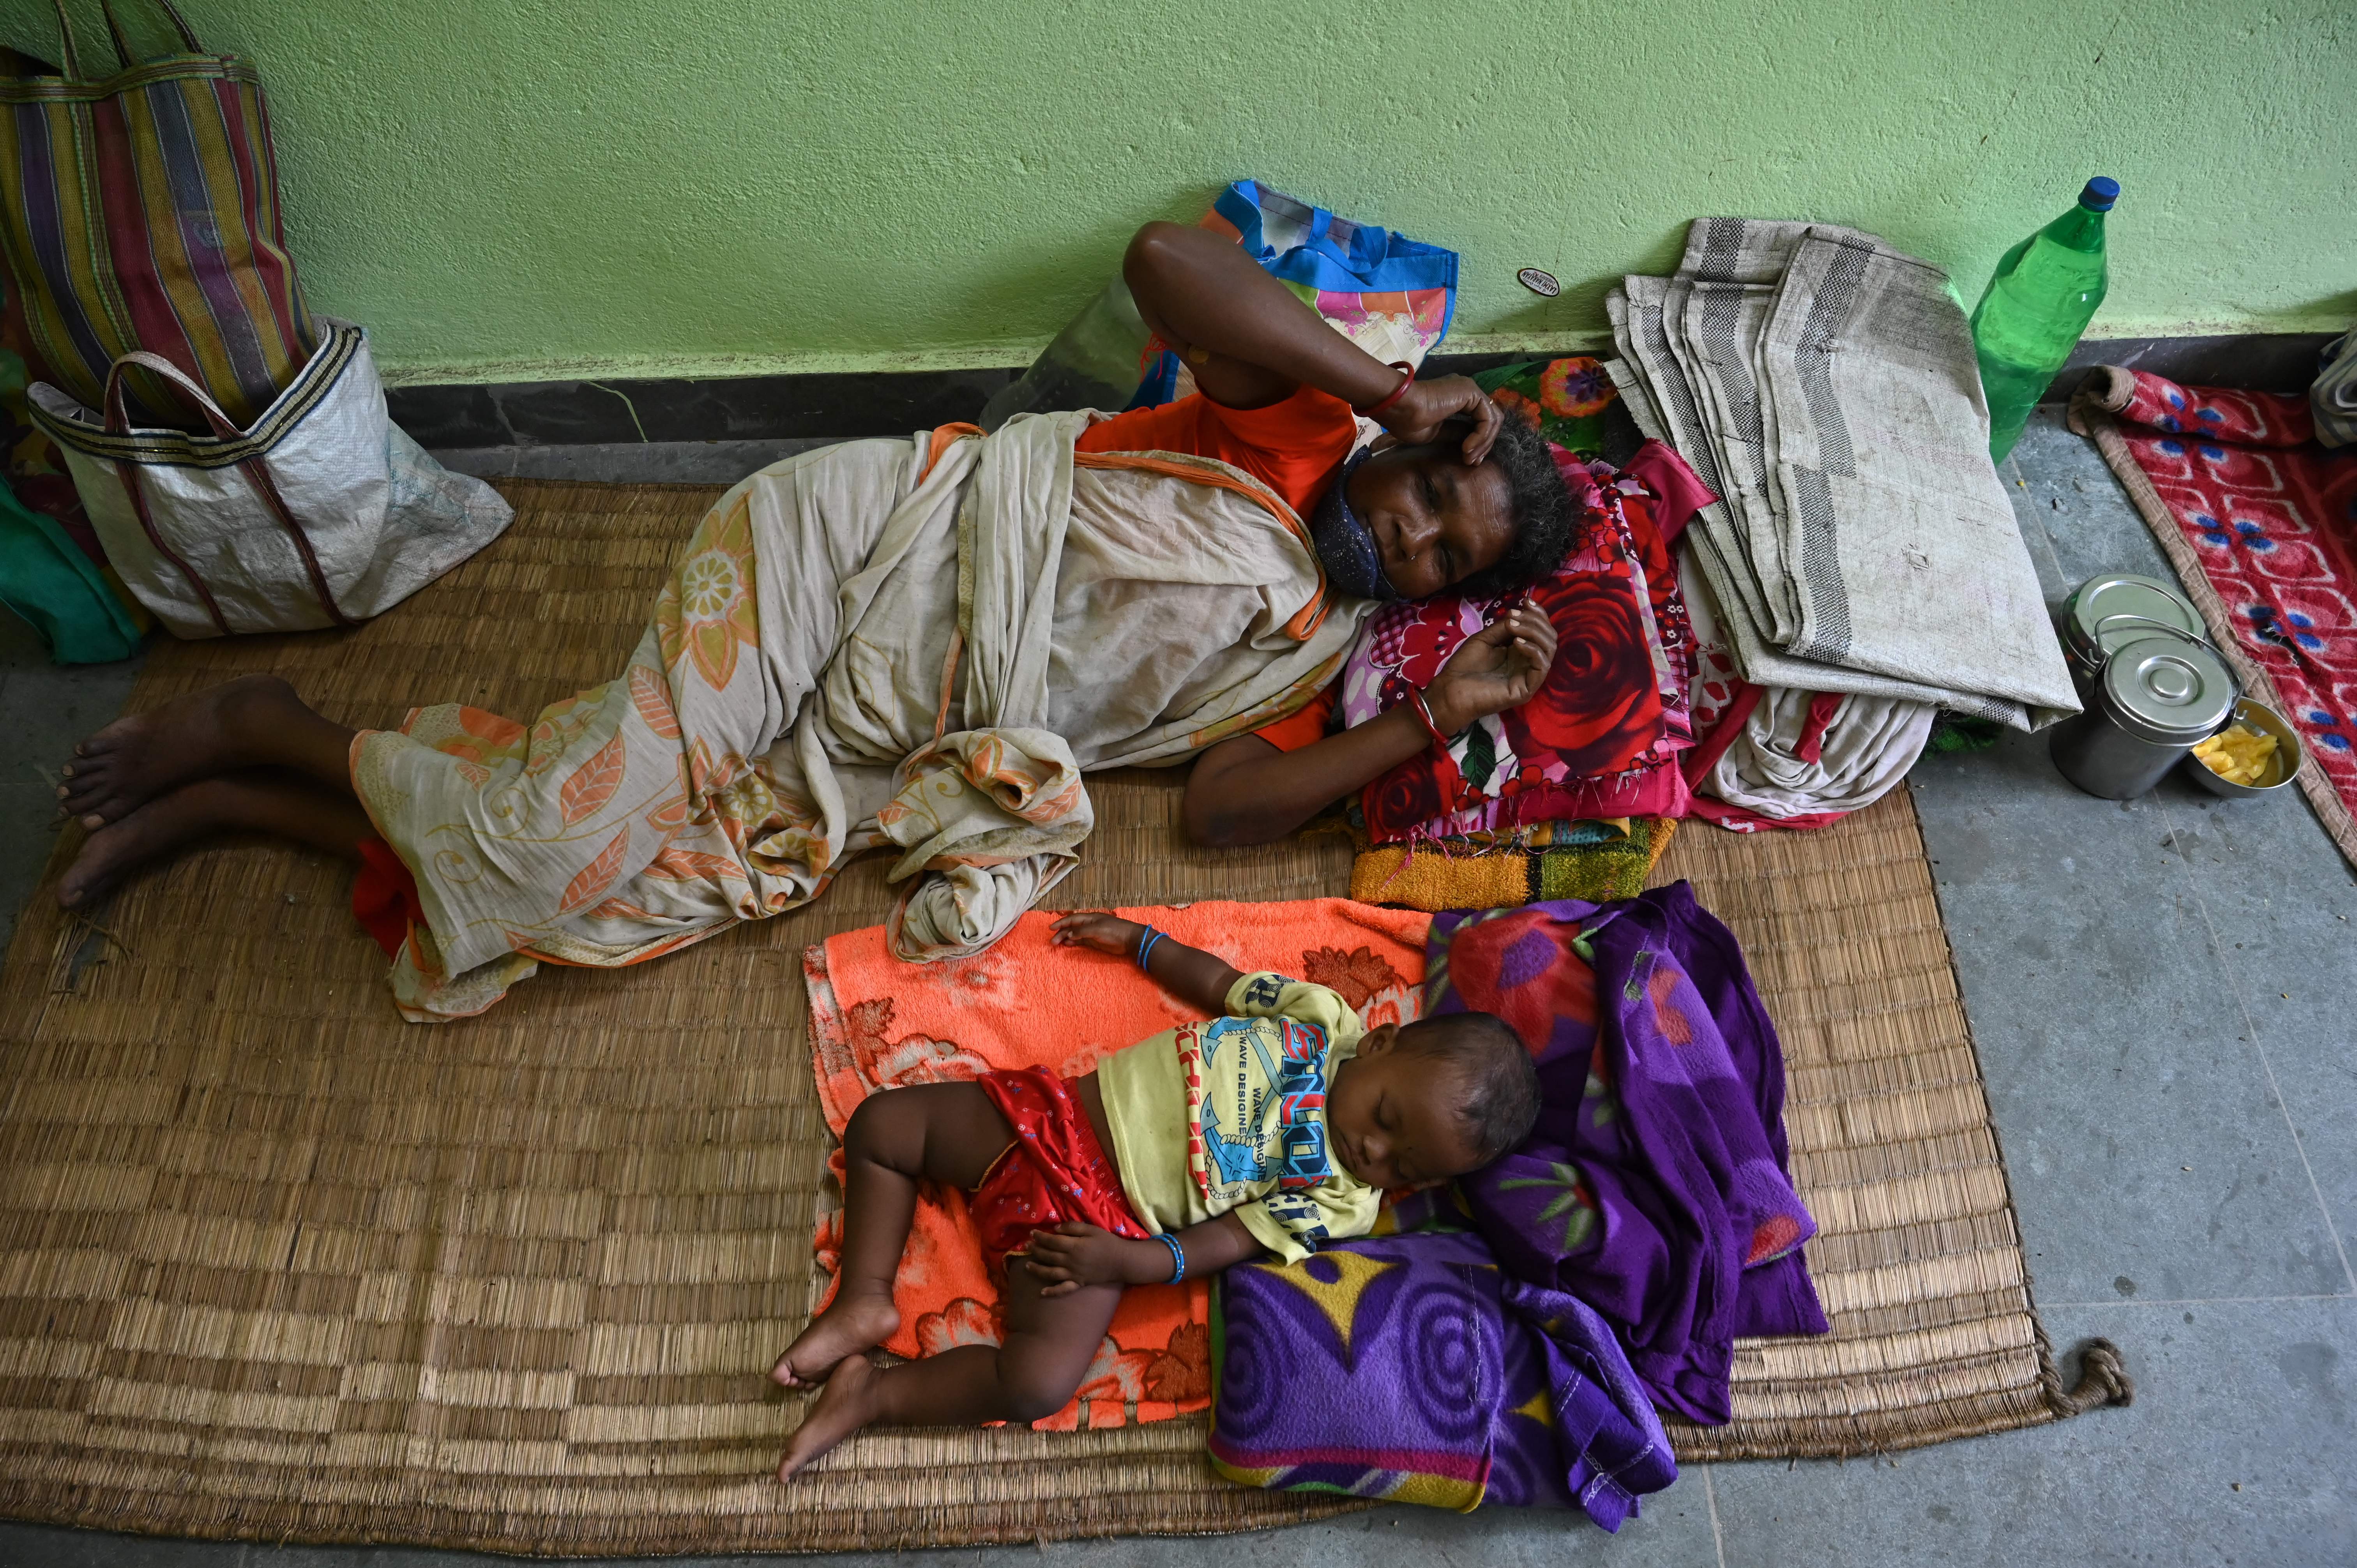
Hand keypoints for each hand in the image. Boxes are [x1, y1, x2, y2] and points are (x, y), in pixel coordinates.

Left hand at [1022, 1222, 1166, 1295]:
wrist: (1121, 1261)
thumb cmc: (1107, 1242)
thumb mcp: (1092, 1229)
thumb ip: (1073, 1227)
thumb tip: (1056, 1229)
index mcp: (1074, 1246)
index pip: (1052, 1241)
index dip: (1040, 1237)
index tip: (1032, 1233)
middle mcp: (1071, 1261)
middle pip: (1049, 1256)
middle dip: (1036, 1250)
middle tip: (1026, 1246)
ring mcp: (1074, 1274)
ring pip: (1051, 1273)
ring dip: (1037, 1269)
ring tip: (1026, 1266)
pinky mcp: (1079, 1283)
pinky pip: (1063, 1289)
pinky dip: (1052, 1292)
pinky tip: (1042, 1293)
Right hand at [1050, 911, 1143, 955]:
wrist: (1130, 939)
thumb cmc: (1114, 931)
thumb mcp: (1097, 930)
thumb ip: (1082, 931)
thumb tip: (1069, 934)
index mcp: (1089, 918)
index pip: (1071, 919)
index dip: (1061, 923)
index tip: (1051, 928)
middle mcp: (1089, 924)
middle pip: (1071, 928)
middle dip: (1061, 933)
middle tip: (1052, 942)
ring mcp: (1091, 933)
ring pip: (1075, 935)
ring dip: (1066, 938)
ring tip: (1057, 944)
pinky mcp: (1095, 941)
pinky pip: (1081, 941)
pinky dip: (1074, 943)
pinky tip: (1068, 945)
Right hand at [1372, 374, 1502, 463]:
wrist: (1399, 408)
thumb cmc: (1407, 421)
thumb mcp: (1437, 433)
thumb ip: (1456, 434)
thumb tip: (1472, 445)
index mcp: (1457, 399)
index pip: (1480, 421)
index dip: (1479, 443)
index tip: (1470, 461)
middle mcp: (1466, 391)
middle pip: (1490, 420)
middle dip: (1484, 445)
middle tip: (1473, 462)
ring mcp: (1469, 390)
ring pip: (1492, 420)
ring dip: (1483, 443)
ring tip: (1469, 458)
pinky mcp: (1471, 392)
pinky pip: (1487, 418)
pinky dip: (1481, 436)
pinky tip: (1467, 447)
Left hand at [1423, 600, 1556, 732]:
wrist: (1450, 690)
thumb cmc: (1465, 666)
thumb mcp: (1485, 638)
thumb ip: (1504, 627)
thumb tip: (1519, 614)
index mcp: (1519, 651)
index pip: (1540, 630)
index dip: (1537, 614)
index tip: (1526, 600)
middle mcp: (1527, 662)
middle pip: (1548, 637)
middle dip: (1536, 621)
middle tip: (1516, 615)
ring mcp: (1528, 676)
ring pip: (1549, 649)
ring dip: (1534, 632)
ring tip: (1513, 627)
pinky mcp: (1527, 689)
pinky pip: (1542, 666)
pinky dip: (1533, 650)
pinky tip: (1516, 642)